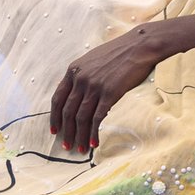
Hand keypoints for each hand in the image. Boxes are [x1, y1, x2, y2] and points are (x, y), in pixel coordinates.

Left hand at [50, 24, 167, 153]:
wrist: (140, 45)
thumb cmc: (120, 51)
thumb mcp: (93, 59)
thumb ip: (82, 74)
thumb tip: (77, 93)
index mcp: (73, 70)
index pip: (57, 99)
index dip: (54, 117)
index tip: (55, 130)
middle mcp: (80, 79)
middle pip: (67, 112)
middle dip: (66, 132)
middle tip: (66, 146)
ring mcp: (94, 86)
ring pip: (81, 117)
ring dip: (79, 136)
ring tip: (80, 148)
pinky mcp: (109, 92)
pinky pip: (97, 117)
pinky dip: (93, 132)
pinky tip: (94, 142)